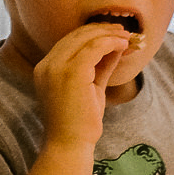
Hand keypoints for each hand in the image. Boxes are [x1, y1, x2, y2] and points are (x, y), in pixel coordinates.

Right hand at [31, 23, 125, 149]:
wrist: (69, 145)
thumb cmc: (79, 123)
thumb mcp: (91, 88)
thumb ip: (100, 66)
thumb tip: (116, 46)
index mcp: (45, 69)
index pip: (69, 42)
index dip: (92, 33)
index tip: (113, 33)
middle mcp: (46, 65)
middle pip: (76, 35)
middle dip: (102, 29)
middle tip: (124, 30)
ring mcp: (56, 67)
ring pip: (86, 38)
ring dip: (109, 34)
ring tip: (127, 36)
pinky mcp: (72, 72)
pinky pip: (95, 47)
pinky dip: (111, 42)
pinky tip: (123, 44)